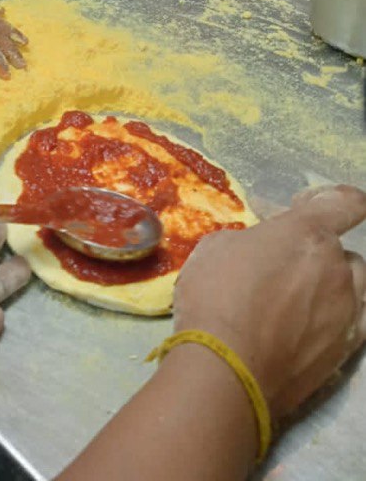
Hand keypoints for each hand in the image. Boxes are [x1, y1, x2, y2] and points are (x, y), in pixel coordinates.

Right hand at [173, 184, 365, 420]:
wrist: (228, 368)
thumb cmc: (215, 296)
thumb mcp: (217, 246)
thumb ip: (252, 239)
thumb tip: (259, 248)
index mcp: (306, 232)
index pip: (347, 202)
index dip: (330, 198)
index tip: (303, 205)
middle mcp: (336, 266)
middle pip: (341, 248)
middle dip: (315, 249)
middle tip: (282, 258)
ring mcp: (348, 308)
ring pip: (357, 283)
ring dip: (334, 280)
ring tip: (302, 294)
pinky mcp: (348, 345)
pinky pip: (360, 318)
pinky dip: (344, 312)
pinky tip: (318, 320)